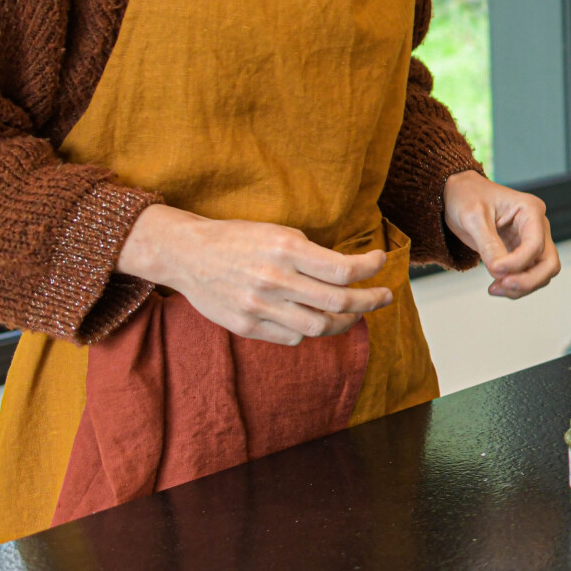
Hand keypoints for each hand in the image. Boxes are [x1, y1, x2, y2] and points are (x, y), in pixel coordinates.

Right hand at [117, 204, 390, 345]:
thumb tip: (352, 273)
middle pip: (339, 302)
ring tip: (355, 312)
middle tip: (385, 297)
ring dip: (346, 321)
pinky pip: (293, 336)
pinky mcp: (246, 326)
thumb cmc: (239, 239)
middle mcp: (274, 280)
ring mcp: (259, 307)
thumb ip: (312, 255)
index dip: (371, 269)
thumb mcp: (279, 233)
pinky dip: (311, 329)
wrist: (186, 254)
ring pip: (320, 326)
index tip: (381, 262)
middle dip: (371, 301)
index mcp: (285, 249)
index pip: (344, 270)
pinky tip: (315, 317)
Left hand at [443, 171, 559, 298]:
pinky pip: (527, 274)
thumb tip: (499, 271)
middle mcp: (537, 226)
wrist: (458, 194)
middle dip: (530, 280)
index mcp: (530, 210)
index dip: (517, 262)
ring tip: (495, 288)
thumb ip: (488, 245)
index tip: (495, 270)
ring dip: (522, 286)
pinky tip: (495, 286)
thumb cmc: (466, 196)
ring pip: (542, 273)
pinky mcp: (520, 252)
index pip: (535, 244)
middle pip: (549, 262)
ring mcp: (531, 240)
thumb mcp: (473, 217)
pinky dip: (515, 286)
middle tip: (505, 285)